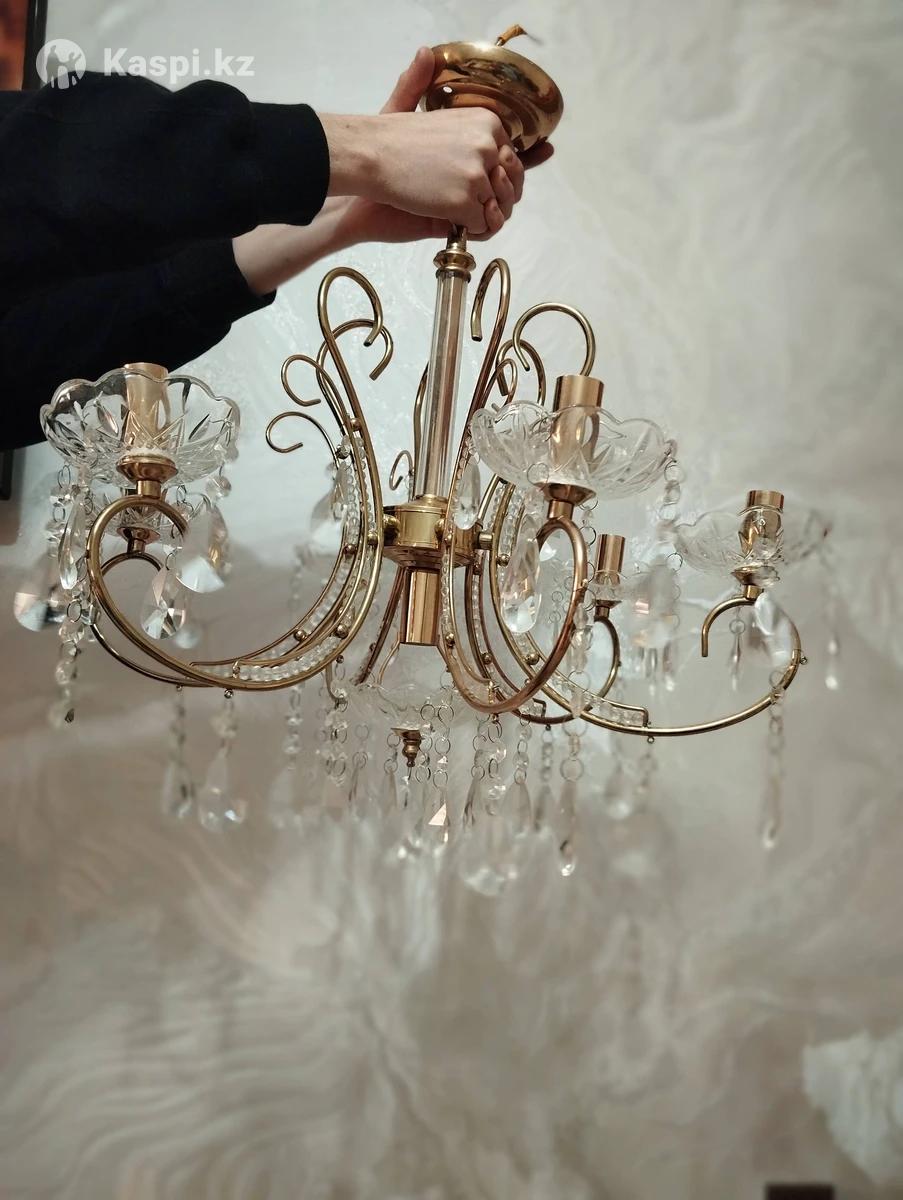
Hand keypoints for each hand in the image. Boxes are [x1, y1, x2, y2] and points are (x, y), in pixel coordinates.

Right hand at [321, 47, 550, 238]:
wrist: (367, 160)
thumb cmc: (385, 138)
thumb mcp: (409, 105)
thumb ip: (423, 86)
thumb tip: (425, 52)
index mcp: (485, 121)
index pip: (510, 155)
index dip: (500, 173)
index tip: (485, 183)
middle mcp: (488, 145)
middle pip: (509, 182)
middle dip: (497, 197)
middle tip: (476, 205)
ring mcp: (477, 175)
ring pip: (497, 207)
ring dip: (485, 216)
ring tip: (465, 217)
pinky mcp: (464, 202)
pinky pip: (482, 225)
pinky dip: (472, 231)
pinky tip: (456, 226)